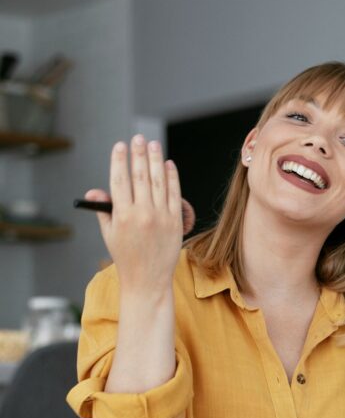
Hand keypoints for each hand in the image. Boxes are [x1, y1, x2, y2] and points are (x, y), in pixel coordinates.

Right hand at [85, 135, 182, 291]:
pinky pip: (175, 194)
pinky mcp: (176, 221)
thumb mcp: (109, 233)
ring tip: (153, 145)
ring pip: (159, 181)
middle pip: (140, 176)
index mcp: (122, 215)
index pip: (119, 180)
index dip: (119, 160)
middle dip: (138, 154)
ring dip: (156, 160)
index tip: (120, 146)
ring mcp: (162, 216)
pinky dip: (172, 177)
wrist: (148, 279)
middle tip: (138, 138)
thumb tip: (95, 190)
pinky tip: (169, 165)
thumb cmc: (126, 255)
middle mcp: (142, 214)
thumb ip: (104, 210)